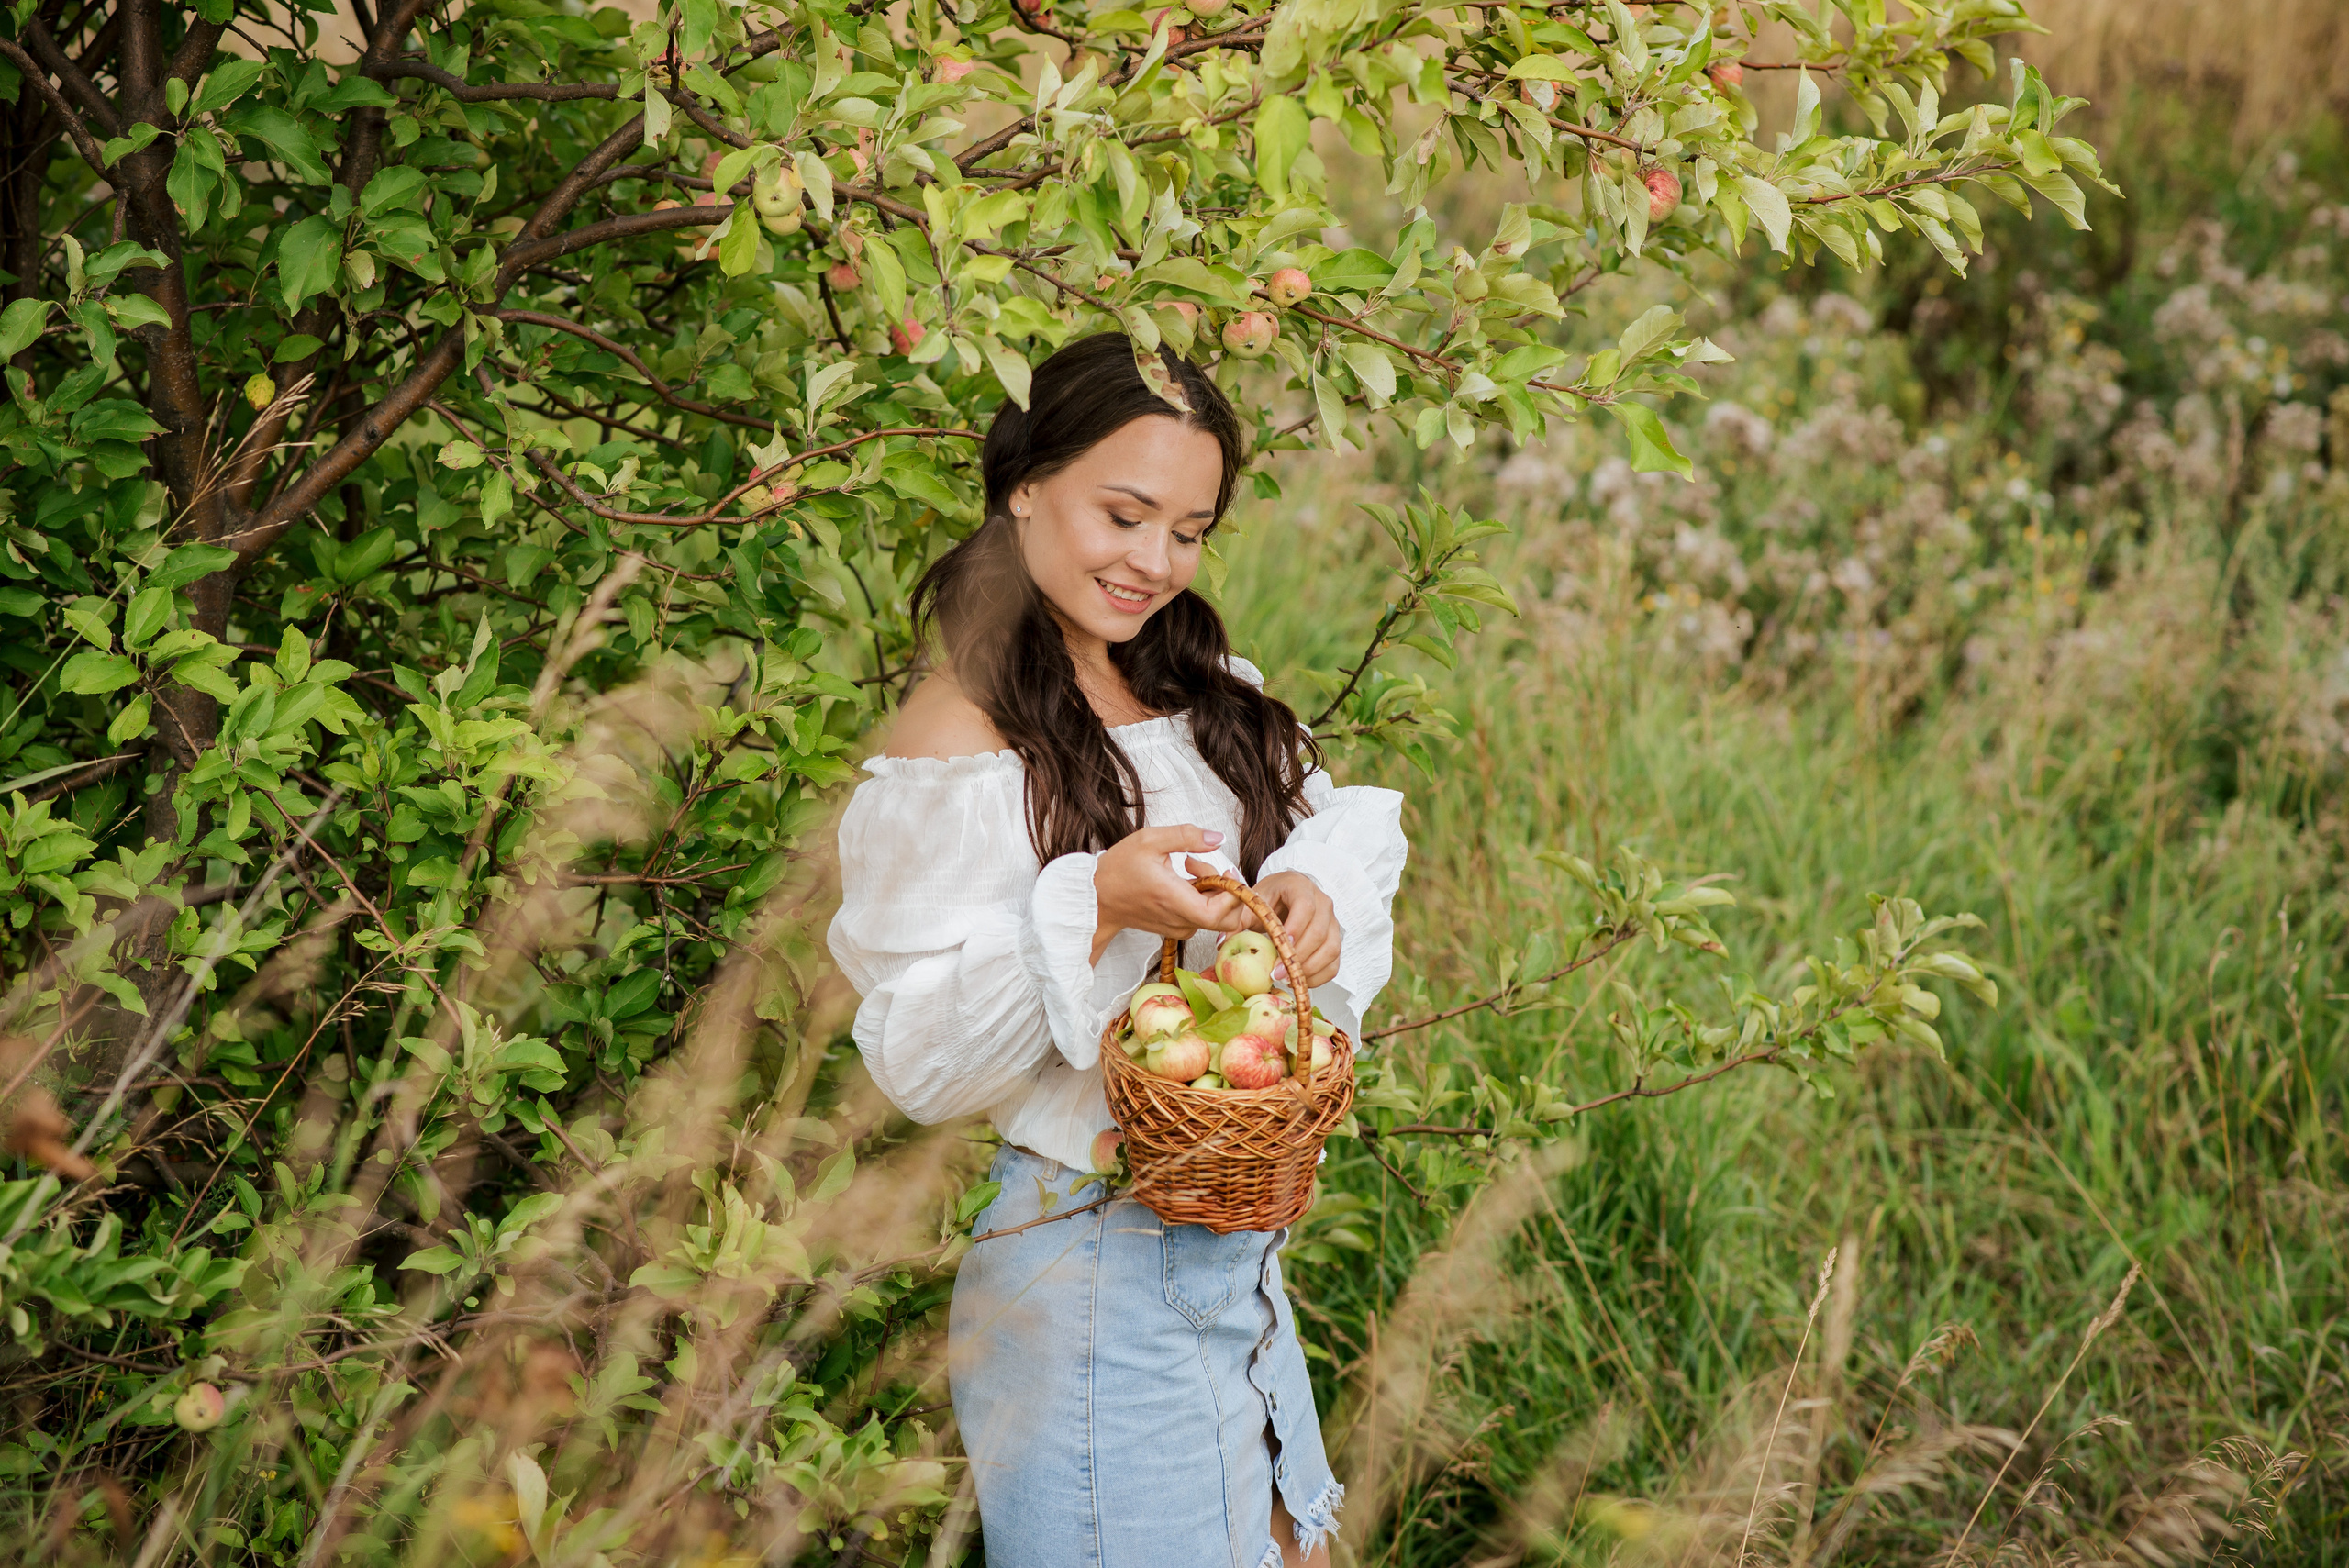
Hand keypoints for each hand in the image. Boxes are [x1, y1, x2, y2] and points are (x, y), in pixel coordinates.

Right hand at [1090, 825, 1250, 962]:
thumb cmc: (1119, 869)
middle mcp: (1179, 919)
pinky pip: (1202, 916)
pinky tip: (1185, 879)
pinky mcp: (1176, 927)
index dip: (1232, 894)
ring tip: (1190, 867)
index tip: (1225, 870)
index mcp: (1174, 900)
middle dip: (1227, 892)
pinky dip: (1202, 897)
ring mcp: (1178, 926)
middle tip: (1210, 867)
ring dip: (1213, 890)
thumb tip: (1218, 837)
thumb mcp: (1150, 840)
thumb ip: (1187, 836)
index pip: (1219, 915)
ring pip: (1215, 916)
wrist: (1097, 896)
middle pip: (1226, 919)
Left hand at [1245, 871, 1340, 989]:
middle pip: (1319, 931)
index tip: (1281, 946)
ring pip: (1331, 948)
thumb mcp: (1252, 903)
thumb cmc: (1271, 897)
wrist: (1287, 894)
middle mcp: (1322, 903)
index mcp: (1300, 887)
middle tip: (1276, 973)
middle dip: (1298, 956)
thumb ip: (1237, 920)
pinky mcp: (1335, 940)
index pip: (1305, 906)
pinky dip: (1319, 976)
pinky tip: (1299, 980)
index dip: (1295, 927)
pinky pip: (1334, 962)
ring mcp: (1332, 922)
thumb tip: (1222, 943)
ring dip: (1310, 968)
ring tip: (1287, 979)